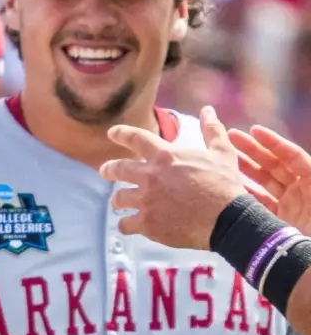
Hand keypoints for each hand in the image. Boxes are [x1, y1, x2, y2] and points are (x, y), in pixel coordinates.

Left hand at [101, 106, 248, 249]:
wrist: (229, 220)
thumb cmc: (227, 185)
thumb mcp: (223, 153)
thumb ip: (212, 130)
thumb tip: (207, 110)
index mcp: (165, 156)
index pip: (135, 138)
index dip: (120, 133)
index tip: (111, 133)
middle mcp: (150, 177)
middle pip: (117, 169)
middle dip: (108, 170)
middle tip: (105, 171)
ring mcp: (146, 201)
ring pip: (118, 199)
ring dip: (117, 200)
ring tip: (118, 203)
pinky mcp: (147, 224)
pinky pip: (125, 224)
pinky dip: (126, 224)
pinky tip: (127, 225)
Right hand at [231, 123, 310, 229]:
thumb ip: (306, 172)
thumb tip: (294, 159)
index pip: (293, 157)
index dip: (273, 143)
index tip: (252, 131)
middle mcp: (302, 194)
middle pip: (275, 167)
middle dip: (253, 151)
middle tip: (229, 137)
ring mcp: (289, 210)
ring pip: (263, 184)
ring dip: (243, 169)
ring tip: (222, 157)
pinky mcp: (276, 225)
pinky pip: (256, 205)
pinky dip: (242, 194)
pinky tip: (226, 185)